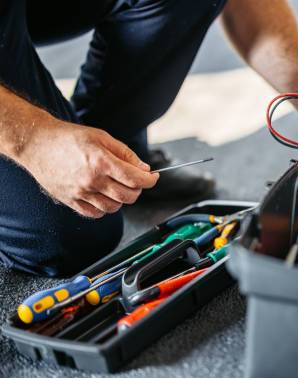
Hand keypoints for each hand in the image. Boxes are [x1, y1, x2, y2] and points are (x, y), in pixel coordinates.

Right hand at [19, 118, 158, 217]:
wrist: (37, 143)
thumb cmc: (69, 138)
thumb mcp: (102, 137)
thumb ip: (126, 154)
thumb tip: (144, 169)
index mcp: (101, 162)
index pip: (136, 179)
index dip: (150, 180)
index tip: (152, 177)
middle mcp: (92, 180)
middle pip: (128, 196)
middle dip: (138, 189)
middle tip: (135, 180)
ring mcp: (80, 193)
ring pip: (114, 207)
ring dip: (121, 198)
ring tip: (116, 185)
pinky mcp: (70, 201)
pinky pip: (96, 213)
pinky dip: (105, 207)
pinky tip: (103, 195)